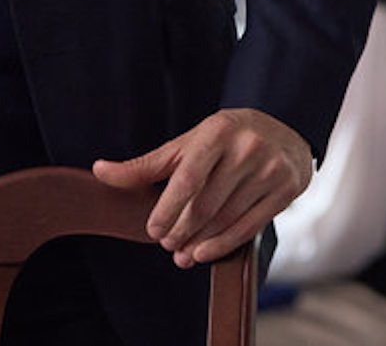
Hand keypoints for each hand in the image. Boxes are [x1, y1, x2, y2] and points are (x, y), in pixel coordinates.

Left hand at [92, 108, 310, 268]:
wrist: (285, 130)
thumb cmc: (225, 139)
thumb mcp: (187, 144)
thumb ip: (145, 164)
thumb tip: (99, 171)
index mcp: (218, 131)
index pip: (188, 177)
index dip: (168, 209)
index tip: (153, 231)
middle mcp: (247, 148)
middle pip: (206, 204)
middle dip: (182, 230)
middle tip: (167, 244)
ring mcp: (270, 169)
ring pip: (226, 219)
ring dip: (200, 243)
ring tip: (181, 255)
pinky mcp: (286, 189)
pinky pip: (250, 227)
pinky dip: (223, 245)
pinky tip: (203, 254)